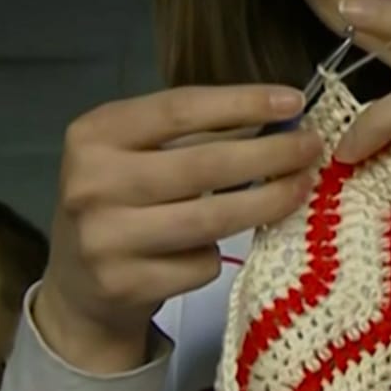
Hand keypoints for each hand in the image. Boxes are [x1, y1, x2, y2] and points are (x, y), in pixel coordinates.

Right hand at [36, 86, 324, 373]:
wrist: (77, 289)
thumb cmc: (120, 204)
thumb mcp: (135, 156)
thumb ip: (192, 136)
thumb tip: (278, 119)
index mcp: (94, 135)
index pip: (178, 108)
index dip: (241, 103)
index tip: (292, 102)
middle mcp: (92, 183)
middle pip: (203, 164)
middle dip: (270, 154)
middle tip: (312, 148)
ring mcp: (105, 238)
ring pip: (210, 218)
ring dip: (266, 202)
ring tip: (300, 188)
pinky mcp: (125, 283)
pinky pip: (202, 264)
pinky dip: (221, 254)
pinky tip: (221, 247)